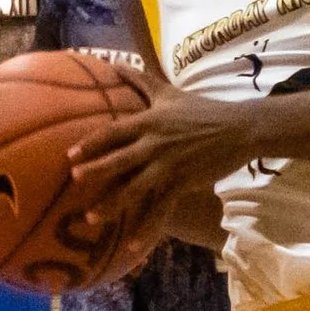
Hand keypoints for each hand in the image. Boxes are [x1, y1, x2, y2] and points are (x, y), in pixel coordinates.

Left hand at [66, 89, 254, 237]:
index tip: (70, 154)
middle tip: (74, 180)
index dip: (91, 143)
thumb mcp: (169, 93)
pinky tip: (132, 247)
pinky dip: (146, 229)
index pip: (114, 132)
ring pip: (136, 188)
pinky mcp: (184, 183)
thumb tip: (114, 63)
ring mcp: (170, 165)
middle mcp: (156, 144)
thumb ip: (140, 80)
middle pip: (120, 159)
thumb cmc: (202, 110)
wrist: (240, 128)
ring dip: (112, 204)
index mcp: (150, 122)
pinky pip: (161, 210)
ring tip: (91, 218)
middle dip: (96, 170)